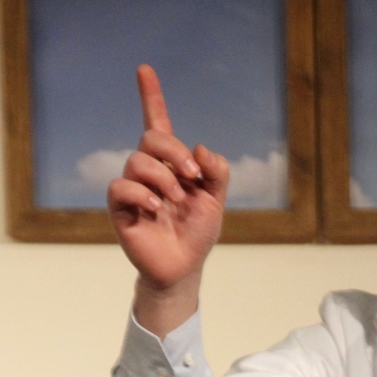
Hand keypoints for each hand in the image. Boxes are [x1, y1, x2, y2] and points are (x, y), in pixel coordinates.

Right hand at [108, 65, 228, 335]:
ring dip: (163, 177)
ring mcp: (132, 189)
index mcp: (170, 164)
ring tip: (176, 200)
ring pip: (137, 161)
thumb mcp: (215, 200)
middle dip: (174, 151)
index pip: (157, 123)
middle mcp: (148, 172)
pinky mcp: (120, 209)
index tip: (145, 69)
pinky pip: (122, 187)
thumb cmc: (197, 233)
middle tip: (193, 176)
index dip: (151, 97)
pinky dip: (143, 193)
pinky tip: (157, 206)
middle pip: (151, 140)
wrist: (184, 268)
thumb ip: (217, 172)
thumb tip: (200, 148)